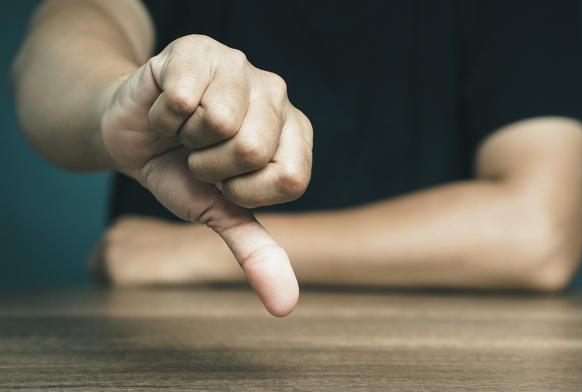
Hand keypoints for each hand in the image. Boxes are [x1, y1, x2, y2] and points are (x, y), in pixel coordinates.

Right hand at [99, 35, 312, 315]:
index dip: (243, 192)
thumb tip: (284, 306)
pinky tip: (167, 104)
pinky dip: (162, 114)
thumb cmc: (180, 171)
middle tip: (198, 154)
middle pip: (254, 148)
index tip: (224, 181)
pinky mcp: (200, 48)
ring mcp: (241, 65)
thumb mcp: (219, 212)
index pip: (290, 179)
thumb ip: (256, 251)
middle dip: (210, 165)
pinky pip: (184, 97)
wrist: (130, 135)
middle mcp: (277, 94)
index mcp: (294, 133)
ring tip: (183, 128)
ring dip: (185, 138)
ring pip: (220, 120)